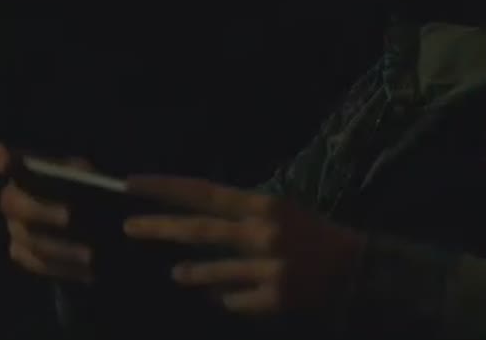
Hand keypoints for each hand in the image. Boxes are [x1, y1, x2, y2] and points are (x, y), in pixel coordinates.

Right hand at [0, 142, 94, 283]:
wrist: (88, 221)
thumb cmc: (86, 189)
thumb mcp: (89, 176)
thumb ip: (83, 175)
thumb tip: (88, 183)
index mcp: (25, 172)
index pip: (5, 160)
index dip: (1, 159)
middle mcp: (12, 199)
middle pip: (14, 205)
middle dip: (42, 210)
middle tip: (70, 216)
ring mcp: (14, 228)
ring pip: (28, 239)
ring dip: (60, 247)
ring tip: (90, 253)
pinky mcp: (22, 253)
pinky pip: (37, 263)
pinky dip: (63, 266)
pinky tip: (86, 270)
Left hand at [123, 176, 366, 316]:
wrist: (355, 269)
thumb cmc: (312, 235)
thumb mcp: (279, 212)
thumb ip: (241, 214)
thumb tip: (194, 215)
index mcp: (265, 205)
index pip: (206, 192)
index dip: (167, 188)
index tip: (133, 184)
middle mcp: (264, 233)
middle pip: (200, 230)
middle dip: (160, 227)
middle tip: (129, 226)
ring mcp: (269, 268)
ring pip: (213, 272)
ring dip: (191, 274)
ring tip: (177, 274)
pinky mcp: (274, 298)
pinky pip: (234, 300)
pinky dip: (225, 298)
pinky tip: (224, 297)